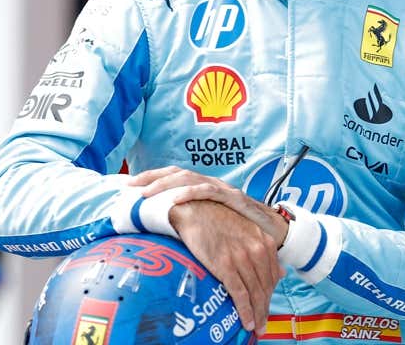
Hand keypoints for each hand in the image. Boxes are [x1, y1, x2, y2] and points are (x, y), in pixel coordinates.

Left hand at [130, 166, 287, 243]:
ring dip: (165, 184)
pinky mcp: (234, 198)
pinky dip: (190, 193)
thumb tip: (166, 231)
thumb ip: (192, 222)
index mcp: (203, 188)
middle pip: (176, 172)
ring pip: (188, 178)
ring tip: (146, 194)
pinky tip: (175, 200)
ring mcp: (222, 188)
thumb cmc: (241, 228)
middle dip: (151, 178)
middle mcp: (211, 183)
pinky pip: (208, 191)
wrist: (275, 231)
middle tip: (129, 186)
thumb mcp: (211, 224)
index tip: (129, 185)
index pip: (173, 176)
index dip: (151, 178)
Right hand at [168, 200, 282, 337]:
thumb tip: (281, 272)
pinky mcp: (225, 264)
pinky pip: (240, 293)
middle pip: (265, 287)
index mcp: (264, 241)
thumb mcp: (247, 230)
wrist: (195, 209)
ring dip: (257, 313)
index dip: (270, 295)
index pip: (273, 276)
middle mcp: (256, 249)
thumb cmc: (218, 220)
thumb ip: (264, 250)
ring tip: (257, 327)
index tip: (266, 307)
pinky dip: (245, 310)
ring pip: (255, 292)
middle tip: (264, 325)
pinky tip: (247, 321)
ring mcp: (241, 257)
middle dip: (265, 308)